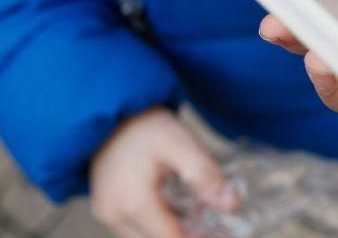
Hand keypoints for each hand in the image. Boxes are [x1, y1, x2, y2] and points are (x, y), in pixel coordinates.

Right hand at [89, 107, 239, 237]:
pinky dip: (159, 225)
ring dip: (173, 233)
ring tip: (203, 219)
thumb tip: (232, 204)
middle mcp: (114, 216)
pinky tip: (182, 211)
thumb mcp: (181, 144)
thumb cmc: (146, 126)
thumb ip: (206, 175)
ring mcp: (106, 214)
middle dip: (189, 237)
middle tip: (218, 228)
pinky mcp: (106, 209)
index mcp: (133, 203)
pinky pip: (136, 229)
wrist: (112, 112)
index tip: (223, 233)